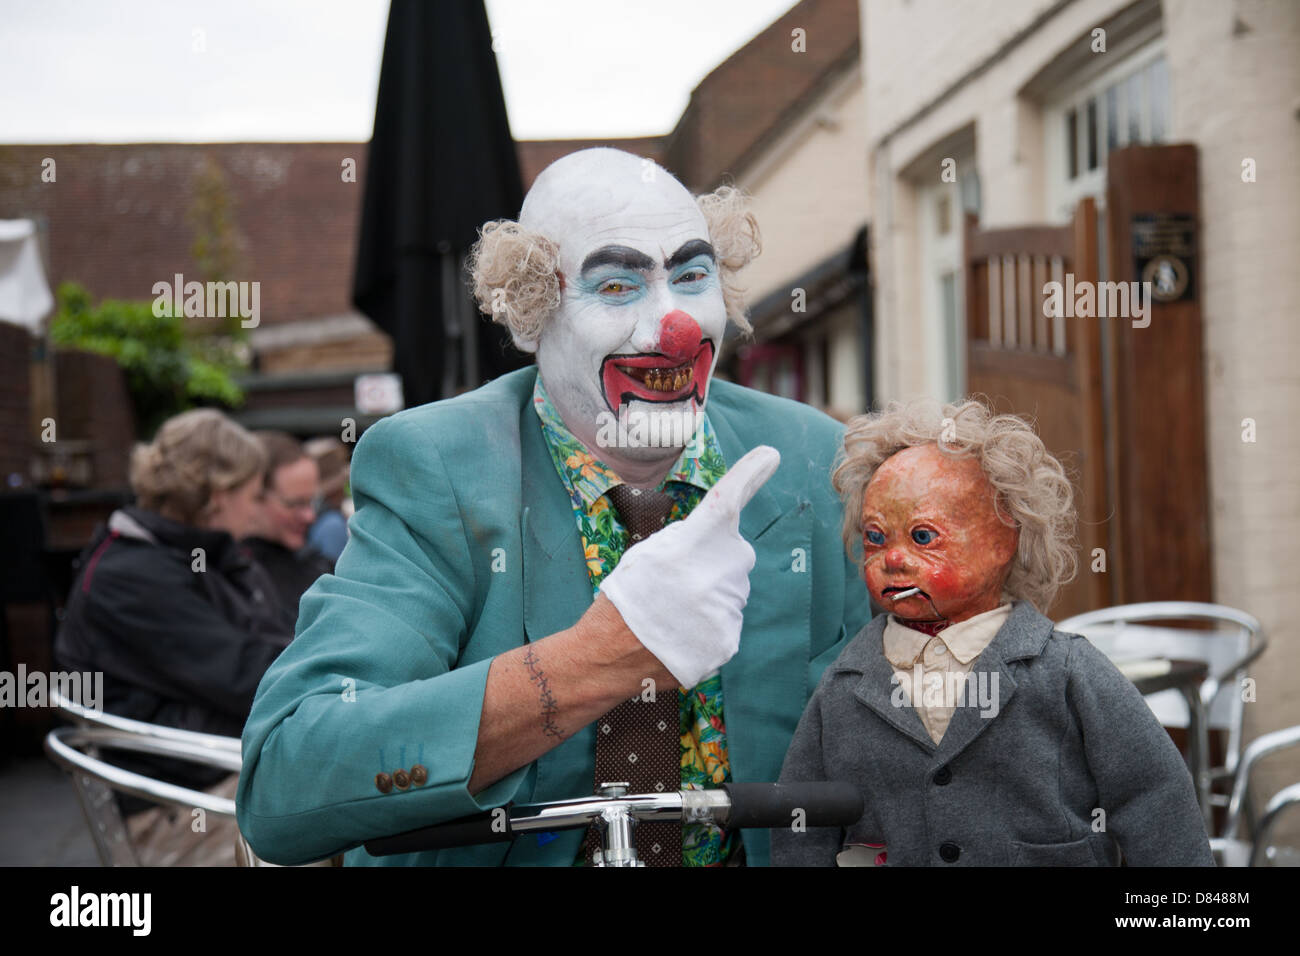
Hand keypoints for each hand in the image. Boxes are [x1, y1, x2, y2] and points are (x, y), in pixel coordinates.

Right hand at [598, 445, 780, 688]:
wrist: (609, 658)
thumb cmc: (625, 598)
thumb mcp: (647, 554)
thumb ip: (688, 538)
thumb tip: (721, 533)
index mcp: (688, 546)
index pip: (726, 502)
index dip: (750, 474)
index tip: (771, 454)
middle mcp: (713, 575)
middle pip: (735, 554)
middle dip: (716, 561)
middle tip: (679, 581)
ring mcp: (724, 611)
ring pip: (733, 589)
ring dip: (712, 594)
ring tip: (676, 610)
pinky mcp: (729, 641)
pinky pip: (730, 619)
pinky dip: (712, 623)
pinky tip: (685, 631)